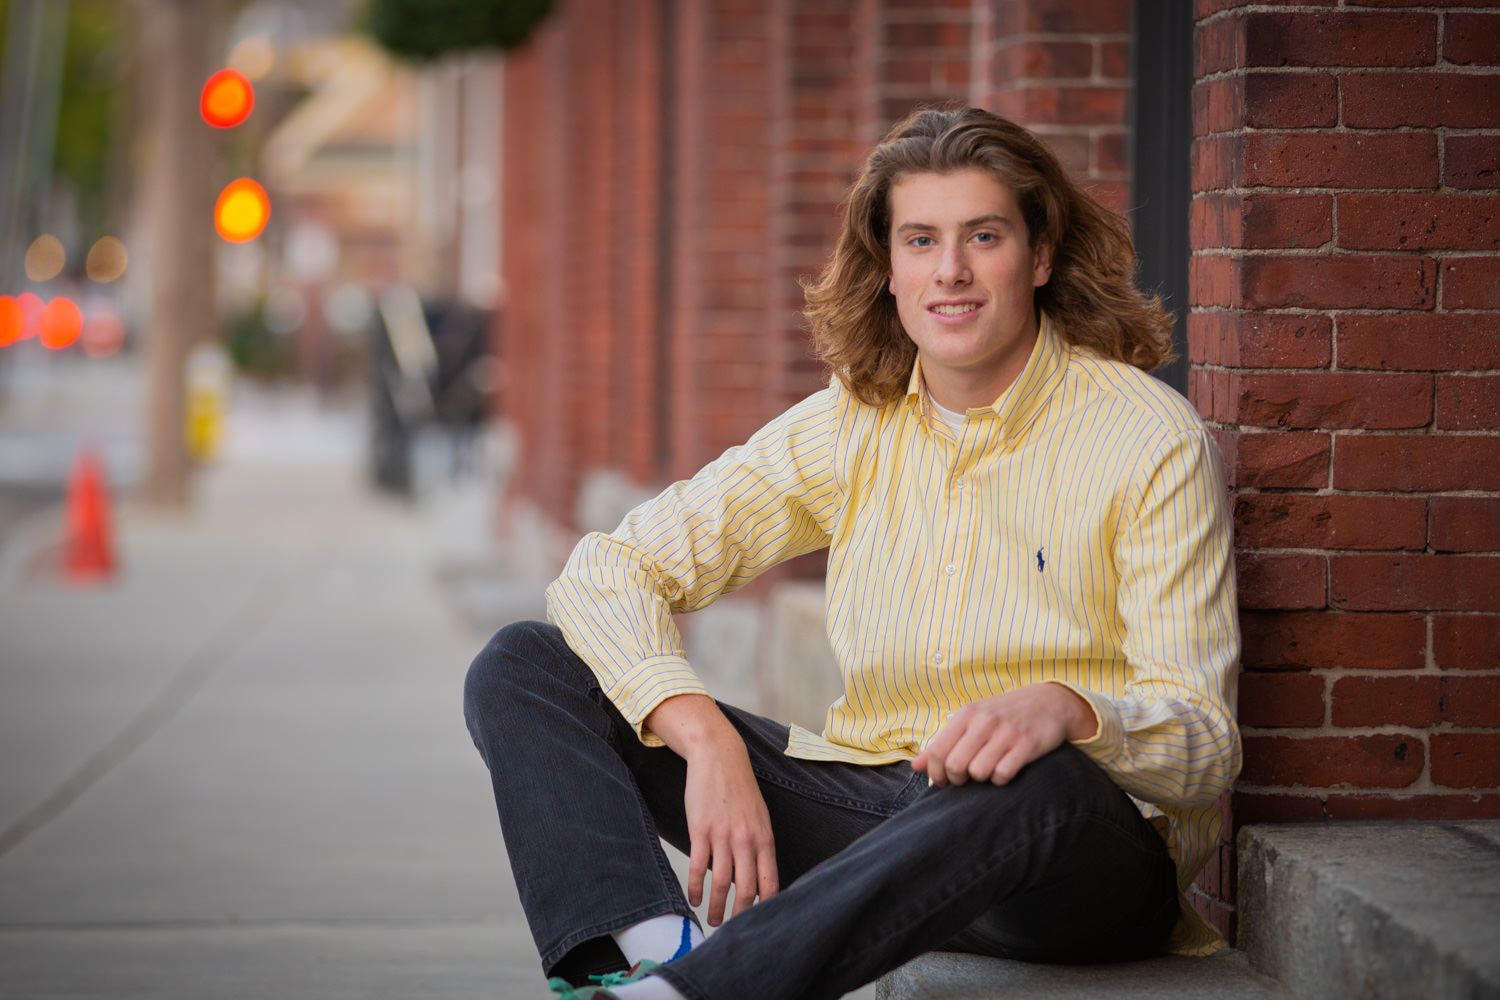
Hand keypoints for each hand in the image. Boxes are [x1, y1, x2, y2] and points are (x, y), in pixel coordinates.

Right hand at [682, 737, 779, 925]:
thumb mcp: (759, 816)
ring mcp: (722, 835)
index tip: (760, 921)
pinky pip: (698, 867)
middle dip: (740, 914)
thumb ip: (759, 845)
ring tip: (713, 919)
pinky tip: (694, 898)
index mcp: (764, 837)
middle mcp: (746, 839)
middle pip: (746, 888)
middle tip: (732, 928)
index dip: (766, 906)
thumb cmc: (739, 789)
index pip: (770, 882)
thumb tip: (756, 878)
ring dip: (717, 906)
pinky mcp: (700, 830)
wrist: (719, 757)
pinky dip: (695, 887)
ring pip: (722, 882)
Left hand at [911, 682, 1095, 787]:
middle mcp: (985, 721)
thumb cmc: (1002, 715)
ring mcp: (1006, 732)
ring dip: (981, 779)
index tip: (942, 781)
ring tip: (987, 771)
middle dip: (957, 780)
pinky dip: (1001, 780)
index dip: (935, 773)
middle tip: (965, 779)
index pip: (937, 751)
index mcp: (967, 714)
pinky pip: (1003, 774)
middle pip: (955, 765)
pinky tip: (1005, 771)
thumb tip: (915, 767)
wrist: (1048, 702)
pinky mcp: (1027, 745)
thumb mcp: (971, 721)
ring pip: (978, 772)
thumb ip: (943, 743)